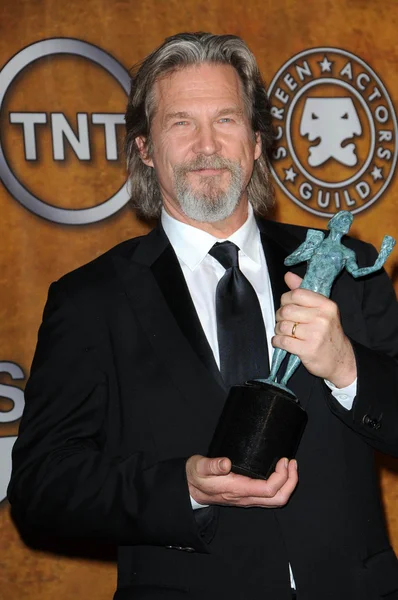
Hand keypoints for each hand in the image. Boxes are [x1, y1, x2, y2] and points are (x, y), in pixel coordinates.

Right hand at [186, 455, 297, 507]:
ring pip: (276, 501)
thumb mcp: (199, 467)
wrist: (189, 489)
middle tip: (291, 462)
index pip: (269, 489)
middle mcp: (246, 498)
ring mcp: (247, 499)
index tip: (283, 459)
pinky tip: (278, 472)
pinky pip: (270, 498)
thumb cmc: (195, 476)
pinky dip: (280, 486)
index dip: (281, 476)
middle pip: (278, 499)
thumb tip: (226, 463)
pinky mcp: (247, 497)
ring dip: (287, 484)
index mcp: (238, 490)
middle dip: (290, 482)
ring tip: (289, 466)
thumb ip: (212, 465)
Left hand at [273, 271, 356, 386]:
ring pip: (282, 326)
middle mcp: (322, 318)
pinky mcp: (307, 350)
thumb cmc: (328, 332)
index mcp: (326, 305)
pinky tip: (281, 341)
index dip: (286, 299)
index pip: (296, 294)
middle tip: (285, 321)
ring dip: (278, 330)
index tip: (287, 305)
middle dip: (280, 316)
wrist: (340, 359)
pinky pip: (282, 341)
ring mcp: (315, 335)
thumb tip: (288, 275)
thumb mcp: (322, 310)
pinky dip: (277, 341)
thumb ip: (304, 292)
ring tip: (285, 332)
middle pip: (286, 310)